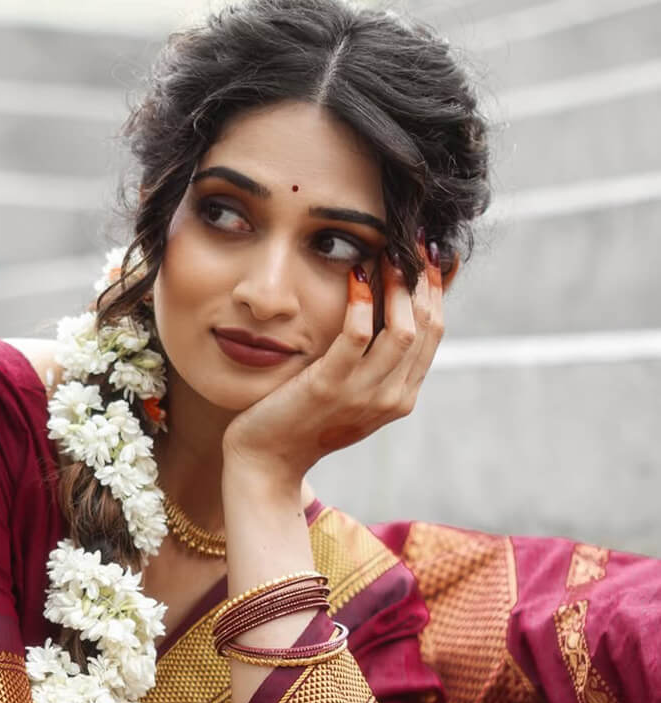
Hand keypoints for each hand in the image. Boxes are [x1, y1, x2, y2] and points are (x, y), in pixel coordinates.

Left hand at [223, 242, 443, 482]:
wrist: (267, 461)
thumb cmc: (302, 419)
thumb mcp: (349, 388)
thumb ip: (372, 357)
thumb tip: (389, 308)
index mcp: (400, 397)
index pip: (434, 333)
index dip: (435, 288)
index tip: (427, 253)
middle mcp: (390, 398)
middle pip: (426, 328)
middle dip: (423, 278)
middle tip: (413, 240)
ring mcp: (362, 396)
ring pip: (402, 330)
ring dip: (397, 285)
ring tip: (386, 252)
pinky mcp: (328, 388)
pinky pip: (356, 337)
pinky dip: (360, 302)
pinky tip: (354, 275)